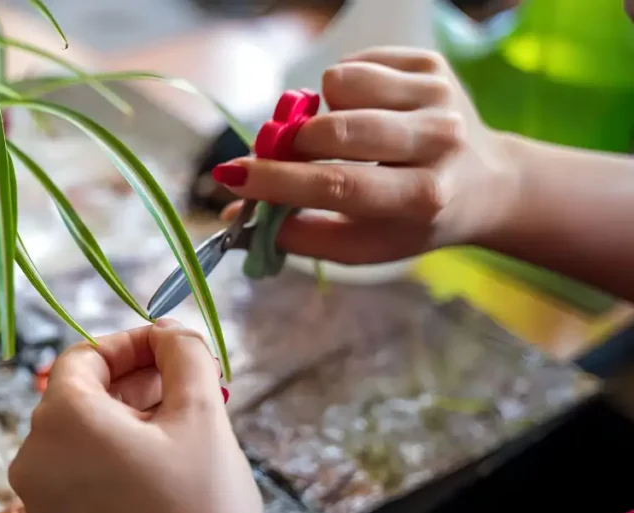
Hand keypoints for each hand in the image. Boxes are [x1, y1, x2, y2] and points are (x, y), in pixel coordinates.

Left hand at [9, 319, 267, 512]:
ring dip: (128, 419)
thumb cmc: (202, 510)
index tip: (174, 349)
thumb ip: (183, 354)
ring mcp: (39, 503)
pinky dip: (113, 458)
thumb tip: (166, 330)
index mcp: (60, 422)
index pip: (83, 358)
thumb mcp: (202, 416)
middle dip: (135, 382)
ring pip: (80, 438)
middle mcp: (33, 460)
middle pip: (80, 396)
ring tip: (182, 425)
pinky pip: (78, 475)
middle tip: (187, 385)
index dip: (131, 344)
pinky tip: (161, 466)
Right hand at [215, 47, 519, 264]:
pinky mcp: (433, 65)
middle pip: (336, 130)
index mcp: (422, 197)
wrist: (487, 185)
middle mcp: (438, 142)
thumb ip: (297, 235)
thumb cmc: (411, 220)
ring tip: (338, 134)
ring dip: (321, 110)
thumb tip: (234, 216)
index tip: (231, 176)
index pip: (337, 185)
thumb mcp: (362, 244)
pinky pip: (355, 63)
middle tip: (280, 153)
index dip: (277, 181)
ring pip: (340, 83)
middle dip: (291, 141)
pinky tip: (361, 111)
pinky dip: (341, 89)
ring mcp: (439, 97)